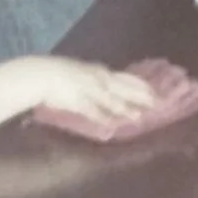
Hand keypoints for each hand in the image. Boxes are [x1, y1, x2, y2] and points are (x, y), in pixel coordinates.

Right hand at [17, 56, 162, 124]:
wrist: (40, 74)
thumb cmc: (61, 73)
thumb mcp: (85, 73)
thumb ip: (98, 80)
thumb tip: (113, 87)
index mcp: (100, 72)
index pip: (127, 78)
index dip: (142, 86)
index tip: (157, 92)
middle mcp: (98, 79)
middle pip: (124, 88)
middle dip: (141, 96)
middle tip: (158, 104)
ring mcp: (88, 90)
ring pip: (111, 99)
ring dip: (126, 108)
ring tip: (140, 117)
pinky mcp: (77, 101)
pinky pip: (93, 111)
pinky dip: (104, 118)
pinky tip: (114, 126)